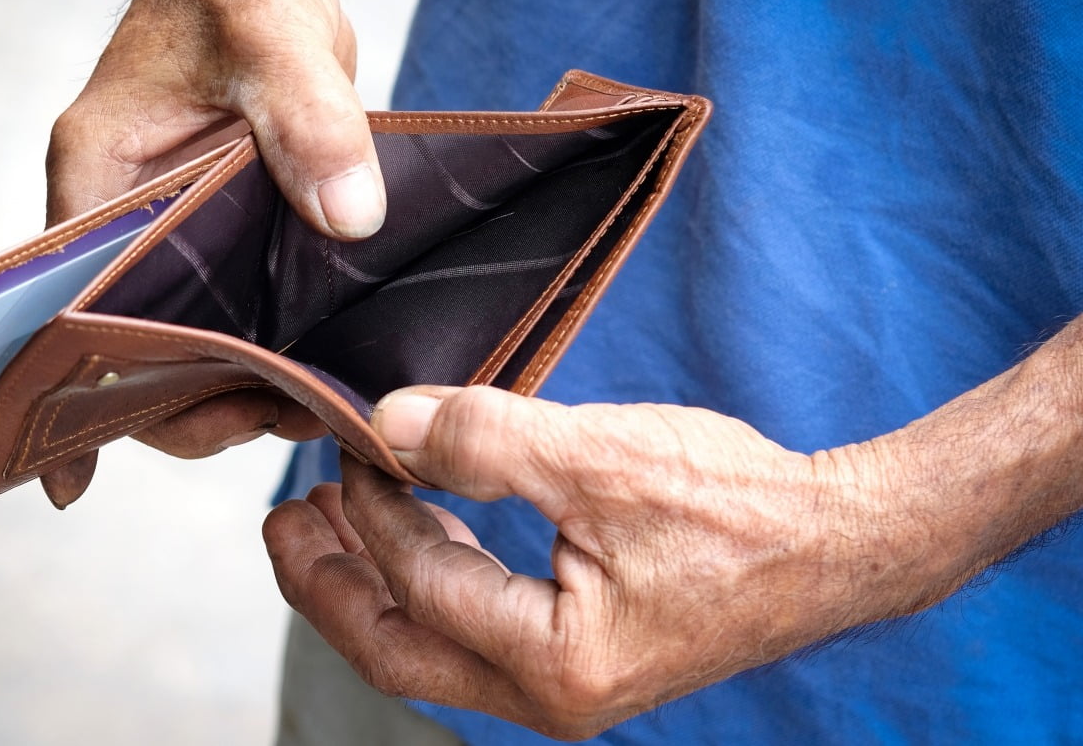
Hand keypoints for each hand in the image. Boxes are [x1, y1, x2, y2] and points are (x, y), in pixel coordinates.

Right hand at [42, 0, 372, 504]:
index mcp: (100, 182)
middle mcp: (128, 219)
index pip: (68, 315)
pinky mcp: (230, 233)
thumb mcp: (275, 43)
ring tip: (308, 408)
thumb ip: (310, 125)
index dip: (79, 395)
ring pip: (189, 337)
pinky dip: (263, 349)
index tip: (82, 468)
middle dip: (187, 401)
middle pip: (132, 346)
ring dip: (234, 382)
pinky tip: (310, 378)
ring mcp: (179, 231)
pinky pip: (236, 311)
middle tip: (272, 421)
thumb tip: (347, 220)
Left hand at [265, 323, 1082, 739]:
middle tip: (283, 523)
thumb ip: (487, 441)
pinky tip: (421, 526)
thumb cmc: (738, 506)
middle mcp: (551, 694)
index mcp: (552, 662)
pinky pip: (475, 628)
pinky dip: (431, 577)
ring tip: (332, 516)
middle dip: (329, 584)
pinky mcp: (582, 655)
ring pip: (432, 644)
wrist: (836, 543)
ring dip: (375, 580)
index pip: (421, 582)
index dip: (373, 509)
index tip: (351, 443)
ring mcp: (567, 683)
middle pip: (399, 650)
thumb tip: (388, 424)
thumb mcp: (603, 457)